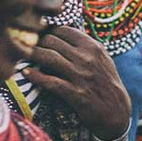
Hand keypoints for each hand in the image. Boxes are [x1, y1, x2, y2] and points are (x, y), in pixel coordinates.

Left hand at [25, 26, 129, 140]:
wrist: (116, 111)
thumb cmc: (106, 83)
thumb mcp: (102, 59)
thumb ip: (85, 45)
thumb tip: (62, 30)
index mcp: (94, 47)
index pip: (63, 30)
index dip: (48, 31)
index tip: (40, 36)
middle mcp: (87, 59)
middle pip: (52, 41)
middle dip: (37, 42)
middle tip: (27, 46)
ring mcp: (81, 76)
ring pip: (48, 57)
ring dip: (32, 55)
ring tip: (25, 56)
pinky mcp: (75, 93)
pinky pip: (50, 81)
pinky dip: (35, 76)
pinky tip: (27, 73)